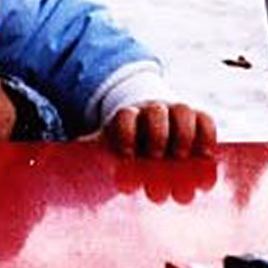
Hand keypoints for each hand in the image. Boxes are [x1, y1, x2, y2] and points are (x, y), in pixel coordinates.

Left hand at [100, 101, 215, 158]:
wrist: (148, 126)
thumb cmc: (126, 143)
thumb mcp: (108, 145)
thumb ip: (90, 149)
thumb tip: (60, 156)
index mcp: (127, 116)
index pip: (125, 116)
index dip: (126, 133)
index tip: (128, 155)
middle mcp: (151, 110)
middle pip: (155, 111)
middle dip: (157, 134)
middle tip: (157, 157)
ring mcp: (175, 112)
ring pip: (182, 110)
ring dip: (183, 134)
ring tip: (180, 157)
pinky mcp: (196, 120)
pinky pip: (205, 119)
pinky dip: (207, 134)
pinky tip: (205, 155)